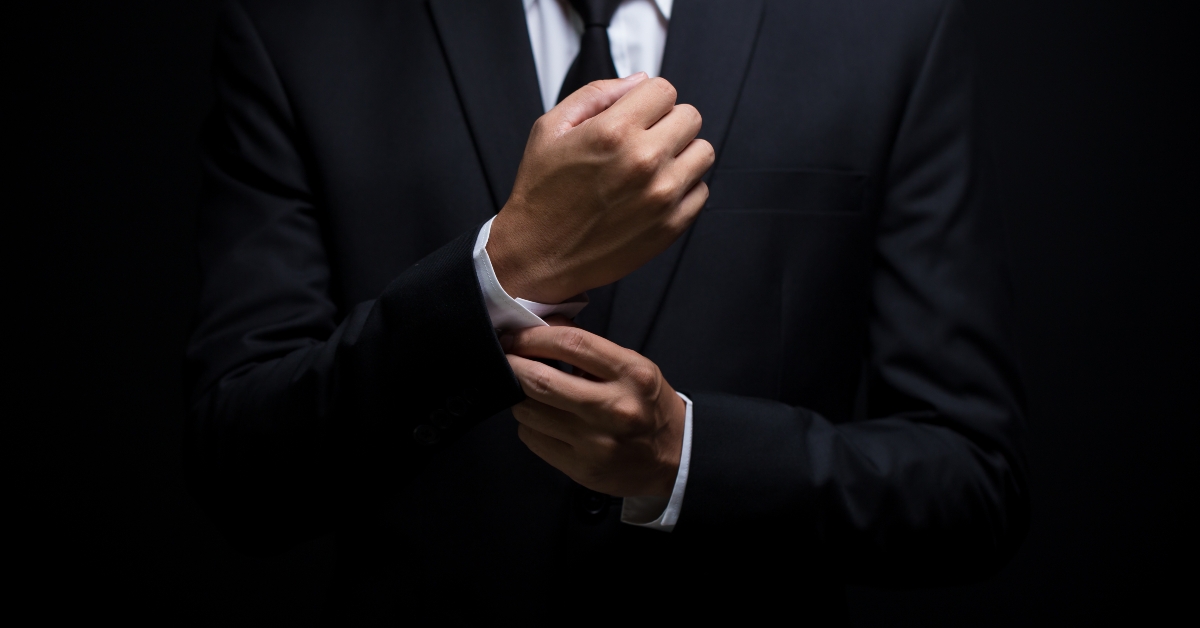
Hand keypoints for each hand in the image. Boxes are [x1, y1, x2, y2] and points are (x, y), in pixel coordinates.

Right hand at [487, 74, 714, 303]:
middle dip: (668, 122)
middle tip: (644, 140)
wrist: (538, 254)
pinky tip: (653, 193)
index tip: (639, 113)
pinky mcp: (671, 225)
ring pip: (703, 152)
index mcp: (614, 132)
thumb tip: (637, 81)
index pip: (664, 90)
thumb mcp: (551, 128)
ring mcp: (662, 195)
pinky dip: (683, 189)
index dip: (649, 99)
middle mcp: (643, 161)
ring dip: (682, 154)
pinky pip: (701, 191)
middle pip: (690, 117)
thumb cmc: (541, 195)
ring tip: (652, 167)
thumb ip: (597, 94)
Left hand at [501, 321, 685, 497]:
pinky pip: (534, 439)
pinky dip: (529, 425)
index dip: (534, 337)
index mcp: (631, 373)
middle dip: (513, 365)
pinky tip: (543, 420)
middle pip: (541, 380)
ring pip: (530, 412)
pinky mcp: (583, 468)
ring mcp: (597, 441)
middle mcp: (614, 407)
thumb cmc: (648, 405)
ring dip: (520, 397)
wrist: (675, 456)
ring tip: (528, 392)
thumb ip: (590, 348)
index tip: (516, 337)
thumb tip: (542, 325)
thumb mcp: (632, 366)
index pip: (571, 343)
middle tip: (506, 358)